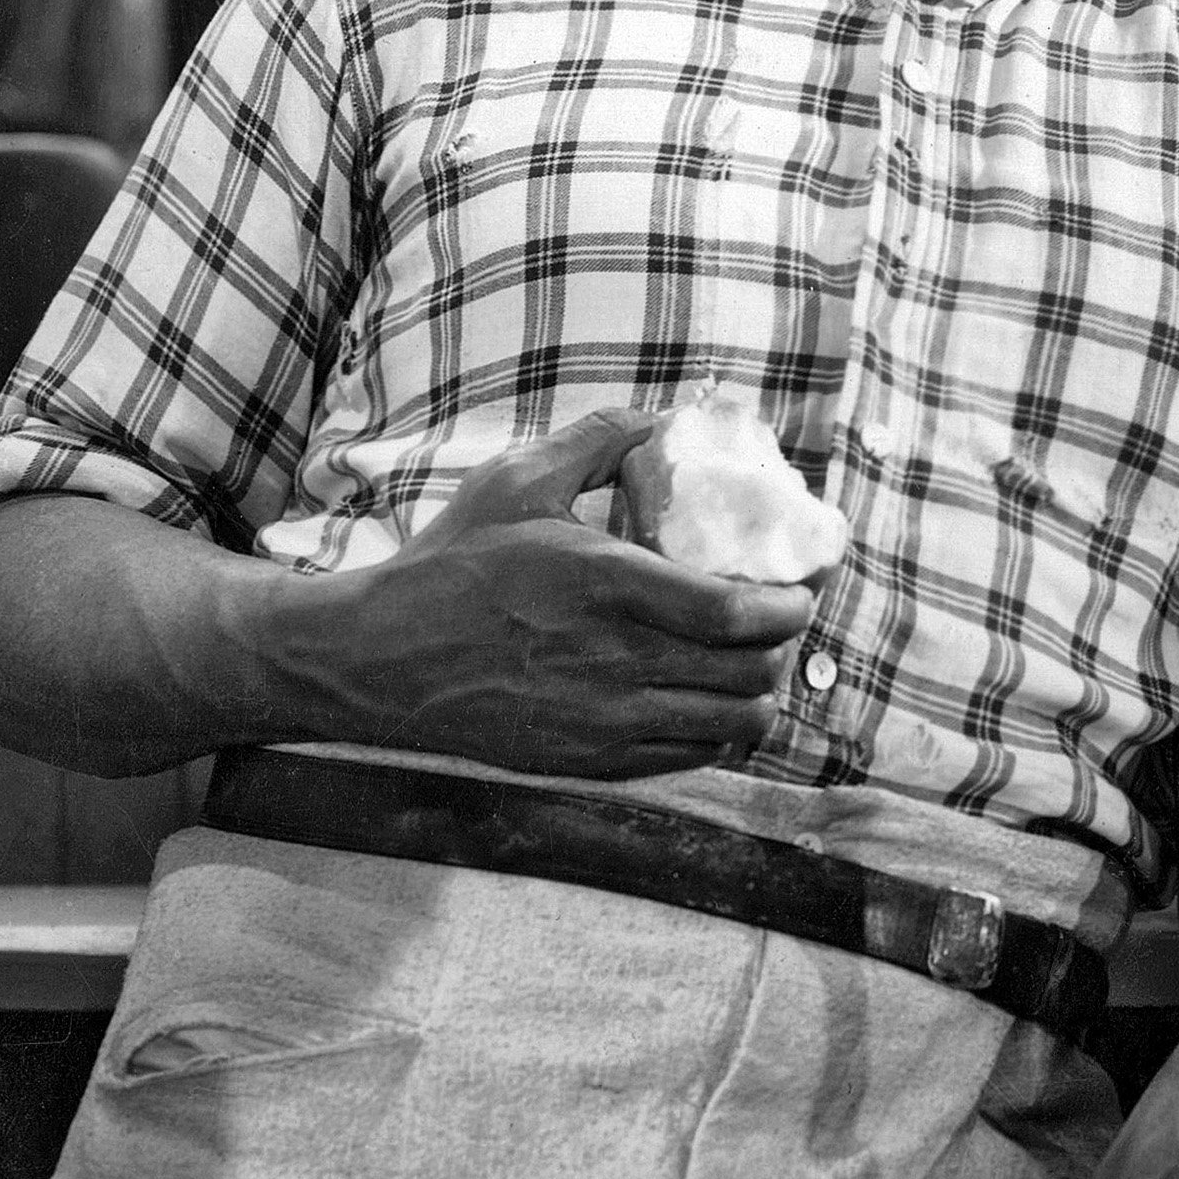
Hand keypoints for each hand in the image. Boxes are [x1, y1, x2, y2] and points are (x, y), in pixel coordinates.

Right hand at [298, 409, 819, 776]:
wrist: (378, 661)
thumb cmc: (450, 565)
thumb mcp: (516, 480)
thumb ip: (599, 439)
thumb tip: (666, 416)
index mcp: (606, 583)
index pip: (739, 612)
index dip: (791, 604)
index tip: (800, 586)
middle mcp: (616, 661)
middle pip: (751, 669)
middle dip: (783, 643)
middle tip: (781, 618)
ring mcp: (607, 721)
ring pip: (736, 722)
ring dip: (761, 690)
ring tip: (753, 661)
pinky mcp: (594, 762)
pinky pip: (695, 755)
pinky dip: (722, 729)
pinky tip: (711, 699)